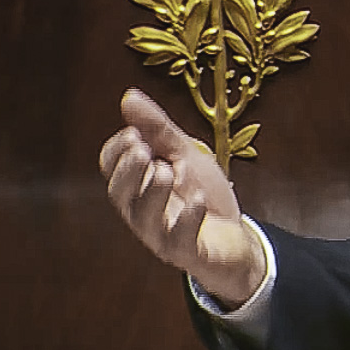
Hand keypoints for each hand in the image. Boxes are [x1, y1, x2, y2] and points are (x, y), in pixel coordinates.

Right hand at [98, 88, 264, 306]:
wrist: (237, 238)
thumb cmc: (205, 195)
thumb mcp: (186, 154)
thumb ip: (158, 129)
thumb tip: (129, 97)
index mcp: (138, 186)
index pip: (112, 168)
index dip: (118, 152)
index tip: (133, 133)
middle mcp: (142, 212)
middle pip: (122, 194)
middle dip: (129, 171)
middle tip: (141, 149)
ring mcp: (163, 235)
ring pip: (146, 218)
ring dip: (154, 193)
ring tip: (167, 171)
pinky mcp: (187, 252)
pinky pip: (180, 240)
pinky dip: (188, 219)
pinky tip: (197, 200)